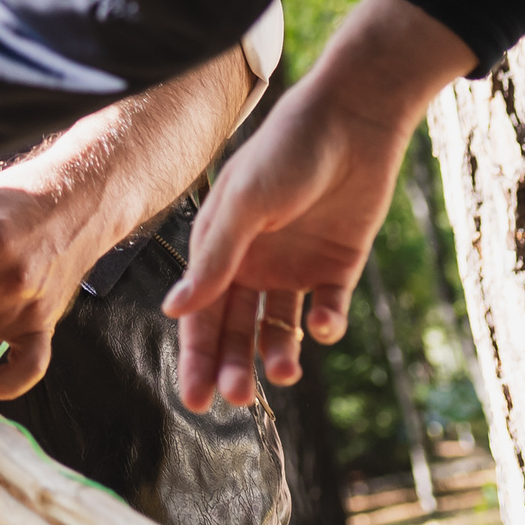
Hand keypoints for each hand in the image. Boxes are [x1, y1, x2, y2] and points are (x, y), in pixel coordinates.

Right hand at [163, 0, 472, 410]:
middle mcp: (253, 263)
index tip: (195, 401)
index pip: (201, 314)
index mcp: (219, 248)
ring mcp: (295, 267)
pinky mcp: (337, 266)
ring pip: (280, 328)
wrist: (351, 123)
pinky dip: (326, 324)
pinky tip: (324, 326)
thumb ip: (213, 260)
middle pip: (237, 330)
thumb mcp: (243, 206)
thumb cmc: (284, 153)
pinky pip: (328, 308)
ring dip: (279, 354)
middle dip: (234, 366)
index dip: (196, 358)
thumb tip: (173, 311)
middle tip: (239, 398)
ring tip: (285, 371)